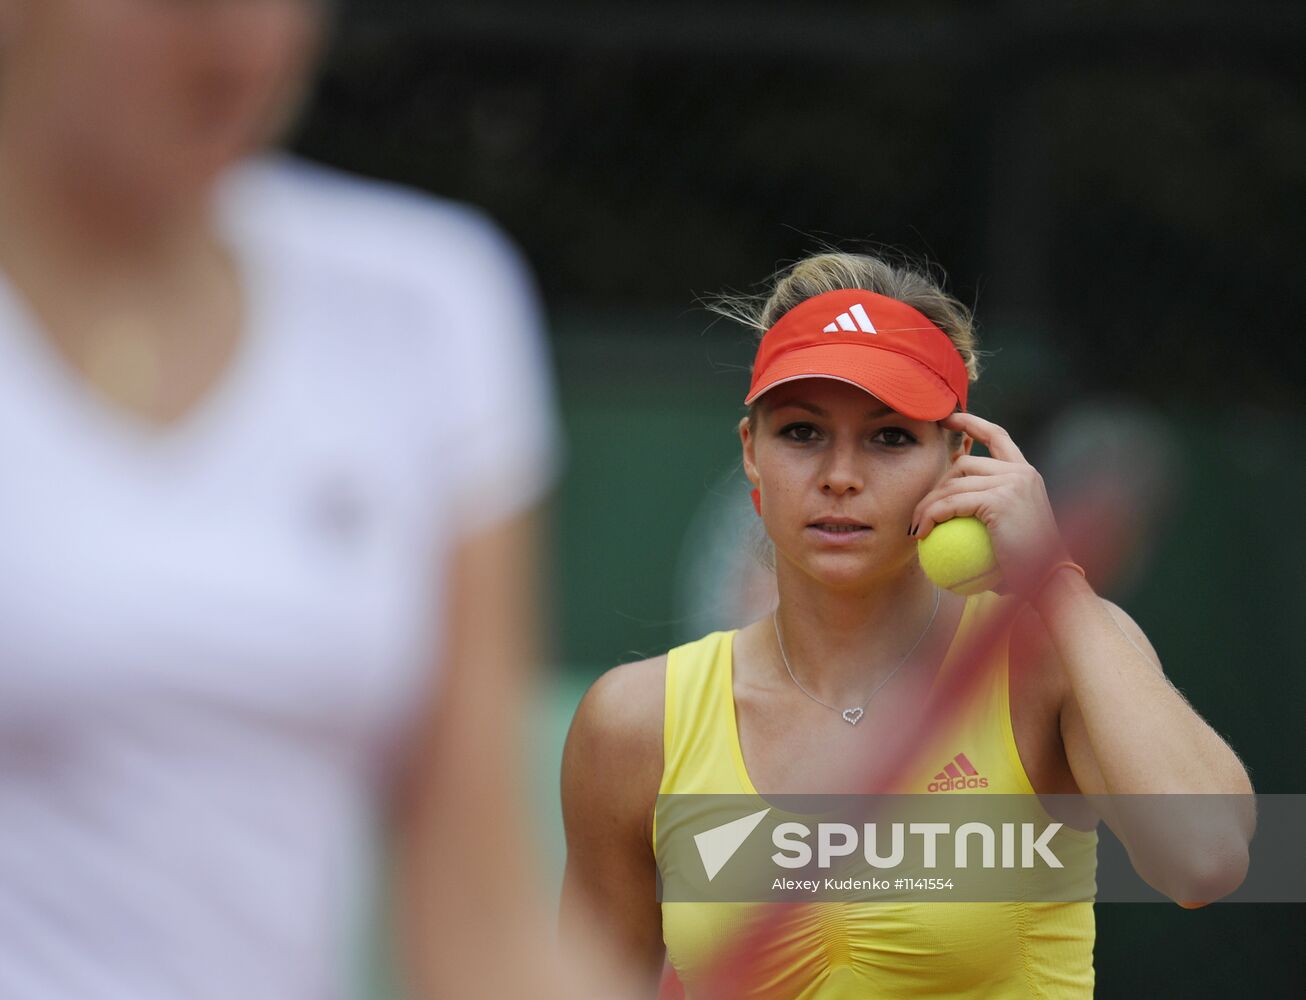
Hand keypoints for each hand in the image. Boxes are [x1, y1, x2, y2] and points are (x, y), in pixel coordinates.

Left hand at [911, 412, 1069, 594]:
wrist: (1047, 579)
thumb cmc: (1025, 566)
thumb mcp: (1009, 528)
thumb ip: (988, 509)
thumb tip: (952, 507)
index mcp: (1026, 473)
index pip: (996, 436)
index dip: (971, 422)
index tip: (947, 418)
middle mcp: (1021, 472)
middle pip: (963, 464)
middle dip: (936, 486)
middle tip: (920, 512)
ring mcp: (1011, 483)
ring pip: (953, 483)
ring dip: (928, 505)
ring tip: (917, 526)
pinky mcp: (999, 500)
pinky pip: (951, 503)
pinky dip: (931, 516)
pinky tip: (921, 533)